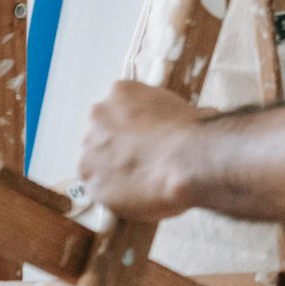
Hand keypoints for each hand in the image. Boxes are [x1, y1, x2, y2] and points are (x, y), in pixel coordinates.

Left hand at [78, 81, 202, 220]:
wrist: (188, 160)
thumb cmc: (193, 131)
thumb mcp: (180, 106)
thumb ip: (161, 113)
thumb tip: (170, 125)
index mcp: (120, 92)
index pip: (118, 107)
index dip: (133, 125)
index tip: (147, 136)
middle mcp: (98, 118)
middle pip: (102, 133)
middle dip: (118, 146)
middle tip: (143, 158)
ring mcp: (91, 152)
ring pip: (97, 162)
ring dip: (113, 169)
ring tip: (142, 179)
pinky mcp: (93, 184)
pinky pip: (101, 189)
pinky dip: (115, 193)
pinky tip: (138, 193)